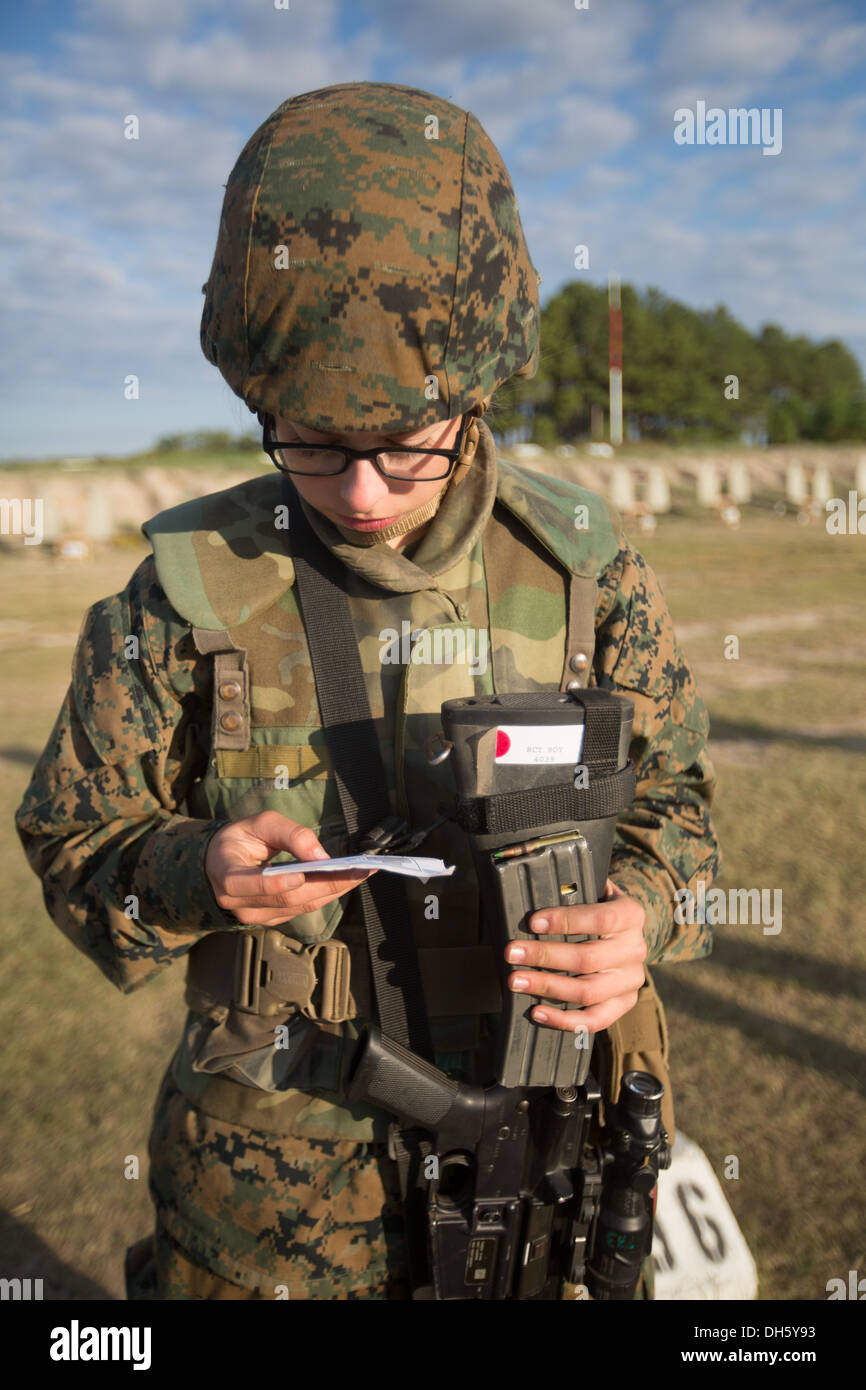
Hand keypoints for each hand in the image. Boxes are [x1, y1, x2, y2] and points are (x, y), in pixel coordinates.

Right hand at [205, 810, 376, 926]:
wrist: (221, 864)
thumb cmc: (240, 840)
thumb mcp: (260, 824)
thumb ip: (290, 835)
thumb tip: (319, 855)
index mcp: (227, 875)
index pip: (249, 884)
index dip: (276, 883)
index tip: (303, 873)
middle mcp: (238, 903)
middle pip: (286, 899)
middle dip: (325, 884)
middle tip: (357, 870)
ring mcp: (255, 916)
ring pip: (299, 907)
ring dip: (332, 891)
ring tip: (360, 874)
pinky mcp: (271, 919)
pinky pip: (302, 909)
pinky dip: (325, 895)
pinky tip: (345, 881)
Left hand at [503, 880, 646, 1036]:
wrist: (626, 933)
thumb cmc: (599, 908)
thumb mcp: (594, 891)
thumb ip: (573, 891)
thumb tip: (533, 892)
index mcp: (630, 916)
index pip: (600, 919)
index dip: (565, 921)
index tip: (532, 922)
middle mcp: (635, 949)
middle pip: (589, 958)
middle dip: (545, 956)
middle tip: (511, 953)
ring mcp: (631, 980)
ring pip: (588, 991)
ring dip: (547, 988)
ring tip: (516, 981)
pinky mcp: (624, 1003)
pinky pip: (595, 1020)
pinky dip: (564, 1019)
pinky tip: (537, 1012)